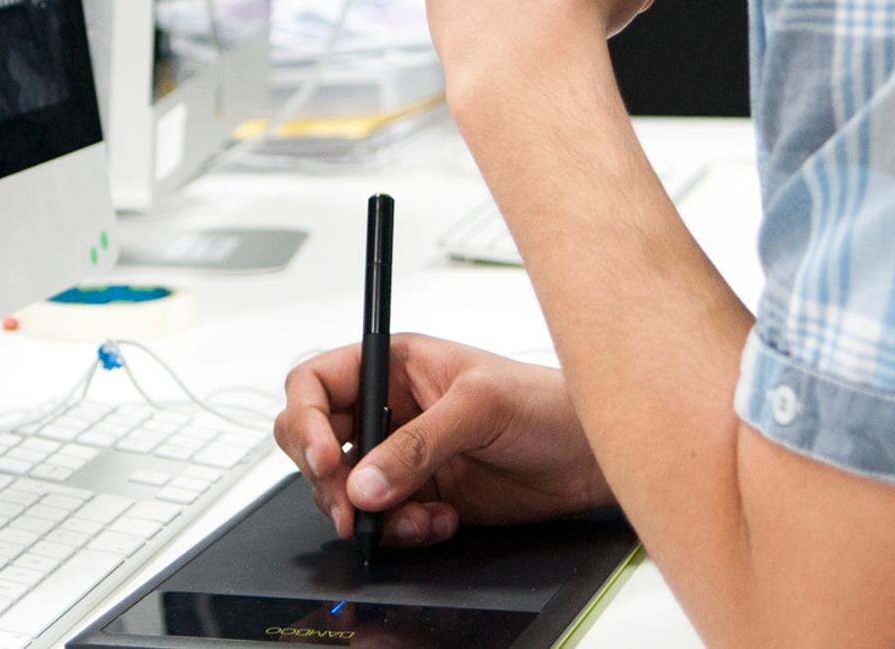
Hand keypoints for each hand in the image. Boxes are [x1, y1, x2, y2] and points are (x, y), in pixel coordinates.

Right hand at [274, 334, 612, 546]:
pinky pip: (384, 522)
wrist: (588, 457)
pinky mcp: (420, 496)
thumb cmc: (545, 402)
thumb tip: (365, 482)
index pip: (316, 384)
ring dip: (371, 513)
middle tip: (352, 507)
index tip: (327, 459)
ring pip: (346, 490)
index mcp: (393, 364)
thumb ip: (417, 444)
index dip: (307, 420)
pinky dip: (403, 530)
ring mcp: (402, 456)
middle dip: (328, 479)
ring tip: (415, 515)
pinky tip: (441, 520)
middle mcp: (389, 409)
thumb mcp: (480, 406)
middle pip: (317, 442)